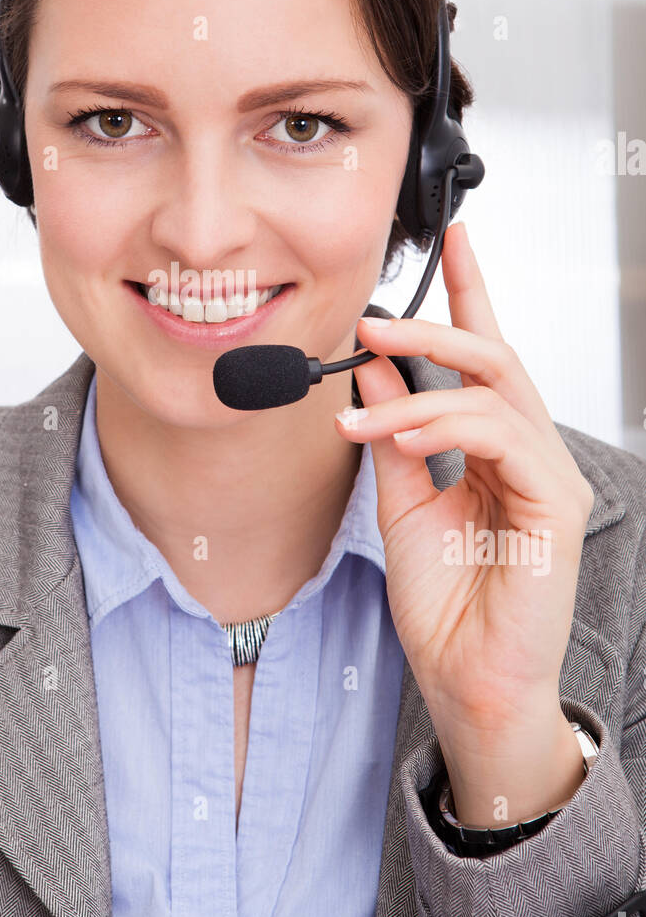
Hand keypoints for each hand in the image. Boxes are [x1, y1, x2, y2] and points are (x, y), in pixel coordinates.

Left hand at [334, 222, 594, 821]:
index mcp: (494, 447)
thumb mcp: (401, 501)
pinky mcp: (553, 504)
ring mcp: (546, 476)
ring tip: (364, 391)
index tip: (452, 239)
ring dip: (421, 385)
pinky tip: (401, 433)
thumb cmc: (445, 601)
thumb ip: (395, 434)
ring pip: (493, 392)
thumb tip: (373, 373)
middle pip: (496, 358)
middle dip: (433, 326)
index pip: (486, 355)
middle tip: (371, 320)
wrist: (464, 677)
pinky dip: (444, 426)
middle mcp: (527, 452)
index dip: (472, 293)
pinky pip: (499, 439)